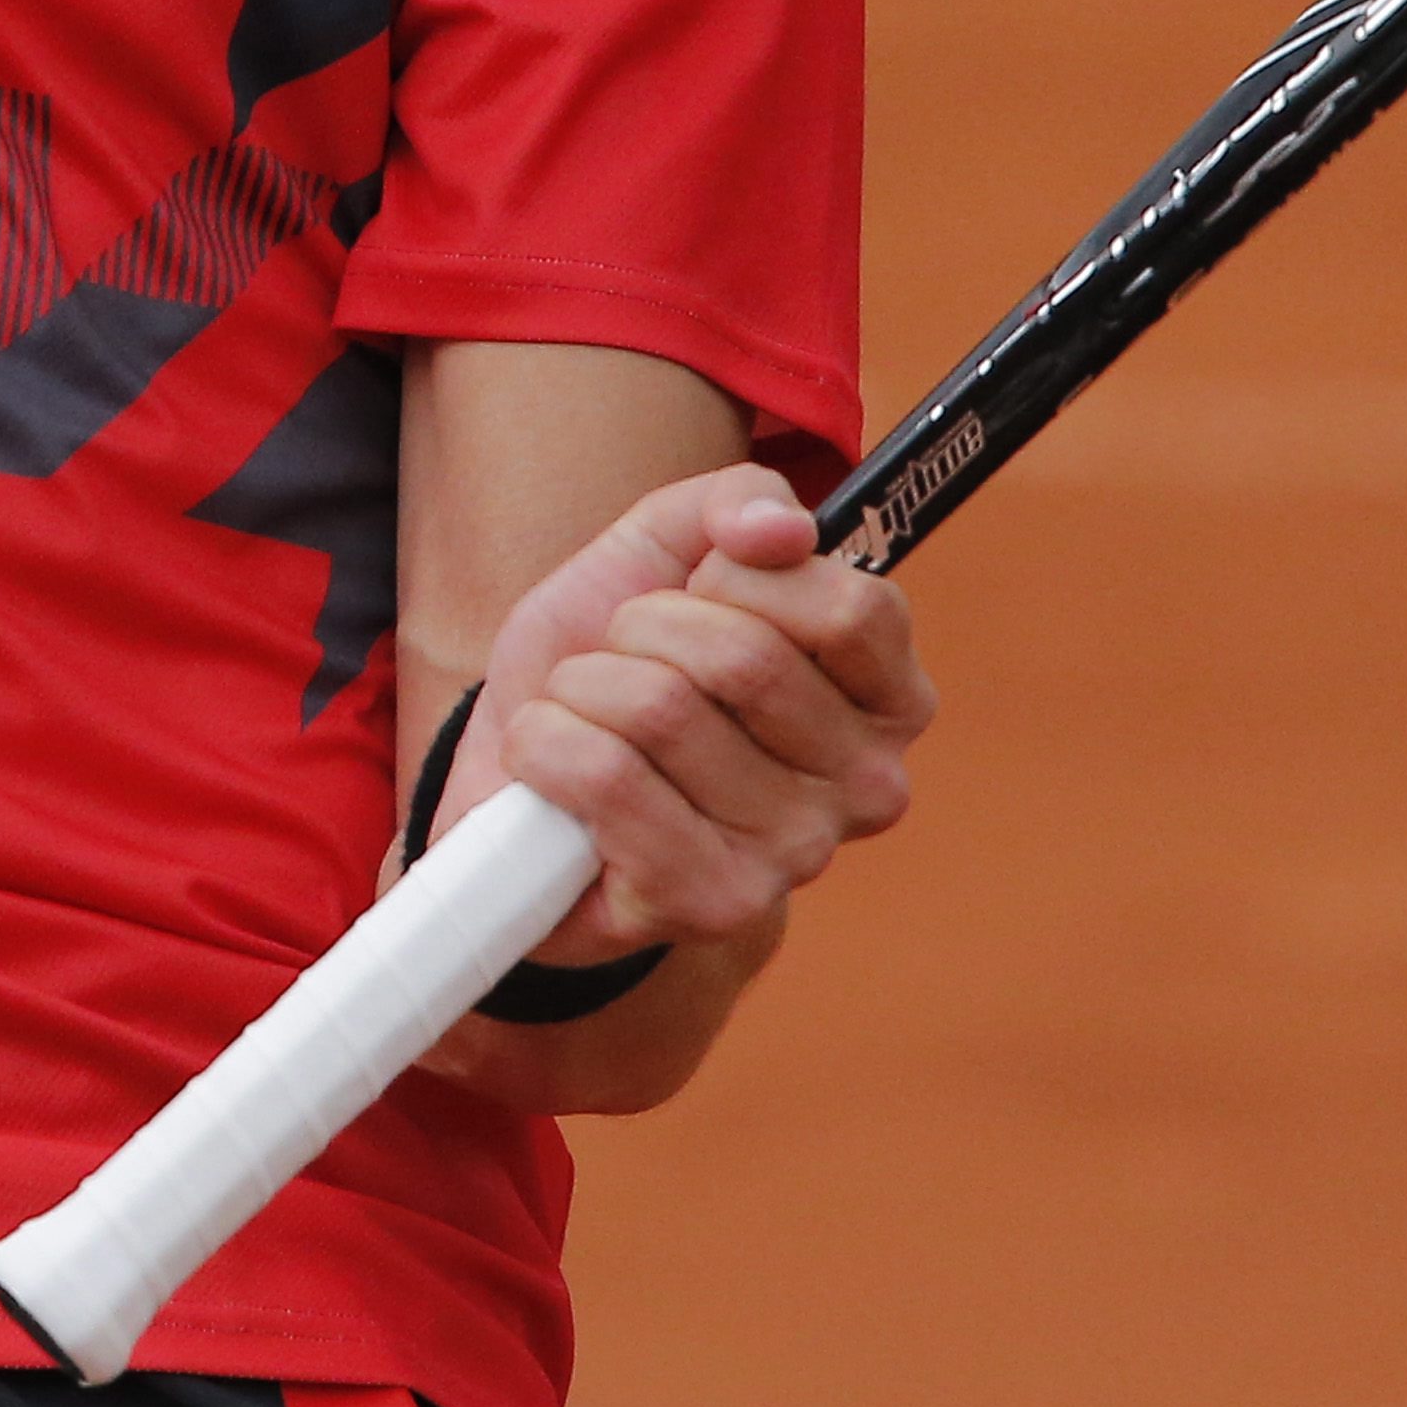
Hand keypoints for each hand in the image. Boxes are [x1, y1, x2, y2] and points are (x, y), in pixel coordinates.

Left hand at [436, 462, 928, 964]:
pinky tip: (554, 774)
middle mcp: (868, 785)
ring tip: (589, 718)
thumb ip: (735, 504)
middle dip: (641, 630)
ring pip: (658, 709)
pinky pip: (602, 774)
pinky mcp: (710, 902)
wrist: (519, 775)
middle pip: (740, 655)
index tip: (700, 590)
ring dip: (583, 689)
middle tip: (623, 660)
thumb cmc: (615, 665)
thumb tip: (783, 528)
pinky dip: (546, 745)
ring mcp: (795, 855)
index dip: (741, 576)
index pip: (850, 606)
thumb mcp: (664, 549)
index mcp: (887, 696)